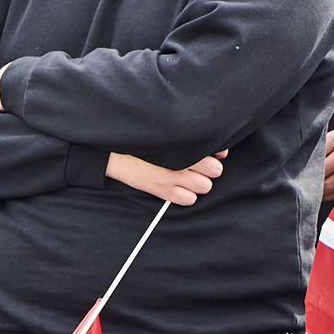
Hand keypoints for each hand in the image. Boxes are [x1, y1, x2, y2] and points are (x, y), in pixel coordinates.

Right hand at [105, 149, 225, 204]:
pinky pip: (189, 200)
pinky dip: (186, 196)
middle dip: (209, 169)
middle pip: (215, 171)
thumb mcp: (167, 133)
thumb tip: (219, 151)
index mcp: (182, 143)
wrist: (114, 149)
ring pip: (205, 187)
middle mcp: (180, 160)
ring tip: (187, 176)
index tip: (213, 153)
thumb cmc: (141, 139)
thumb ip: (190, 138)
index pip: (215, 153)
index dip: (217, 153)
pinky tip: (177, 187)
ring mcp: (171, 177)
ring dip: (199, 183)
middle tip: (198, 165)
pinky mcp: (162, 190)